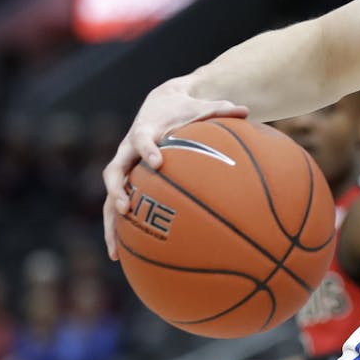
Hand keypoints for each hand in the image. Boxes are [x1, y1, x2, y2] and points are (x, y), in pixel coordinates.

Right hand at [101, 79, 247, 259]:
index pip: (142, 139)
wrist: (160, 103)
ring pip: (111, 196)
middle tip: (126, 208)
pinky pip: (118, 206)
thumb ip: (221, 109)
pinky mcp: (127, 180)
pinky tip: (123, 255)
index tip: (158, 162)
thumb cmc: (184, 108)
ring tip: (116, 250)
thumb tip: (248, 110)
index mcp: (145, 130)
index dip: (148, 150)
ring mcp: (125, 167)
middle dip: (117, 190)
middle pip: (114, 171)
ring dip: (111, 223)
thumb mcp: (203, 105)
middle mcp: (128, 150)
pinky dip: (119, 230)